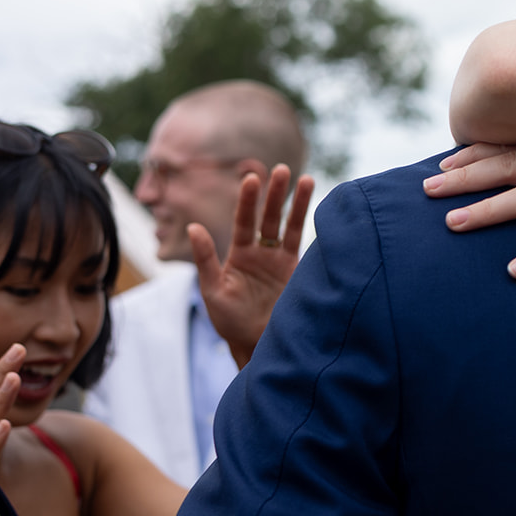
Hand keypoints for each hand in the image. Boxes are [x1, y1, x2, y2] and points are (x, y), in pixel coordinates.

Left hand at [193, 164, 315, 367]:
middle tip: (281, 170)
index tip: (252, 179)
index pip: (243, 222)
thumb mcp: (212, 290)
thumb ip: (205, 259)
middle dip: (274, 194)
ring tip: (304, 179)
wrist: (258, 345)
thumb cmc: (230, 322)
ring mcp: (281, 261)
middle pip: (268, 217)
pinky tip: (322, 208)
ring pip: (288, 226)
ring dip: (296, 203)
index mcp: (238, 255)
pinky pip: (304, 245)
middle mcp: (260, 253)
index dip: (248, 201)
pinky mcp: (298, 271)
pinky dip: (312, 227)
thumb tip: (193, 227)